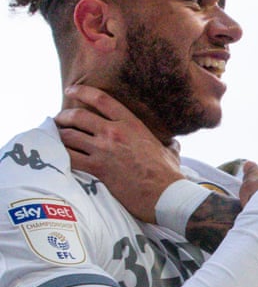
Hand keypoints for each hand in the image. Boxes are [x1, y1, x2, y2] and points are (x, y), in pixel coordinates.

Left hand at [55, 85, 181, 222]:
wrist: (167, 195)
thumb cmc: (170, 176)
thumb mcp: (170, 153)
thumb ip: (168, 144)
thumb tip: (173, 144)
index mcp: (131, 124)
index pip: (100, 99)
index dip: (81, 91)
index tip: (71, 91)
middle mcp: (114, 133)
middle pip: (78, 115)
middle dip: (64, 116)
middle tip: (59, 120)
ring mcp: (104, 150)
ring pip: (69, 135)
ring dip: (59, 136)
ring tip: (56, 138)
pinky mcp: (98, 168)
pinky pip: (70, 157)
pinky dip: (61, 155)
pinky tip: (58, 156)